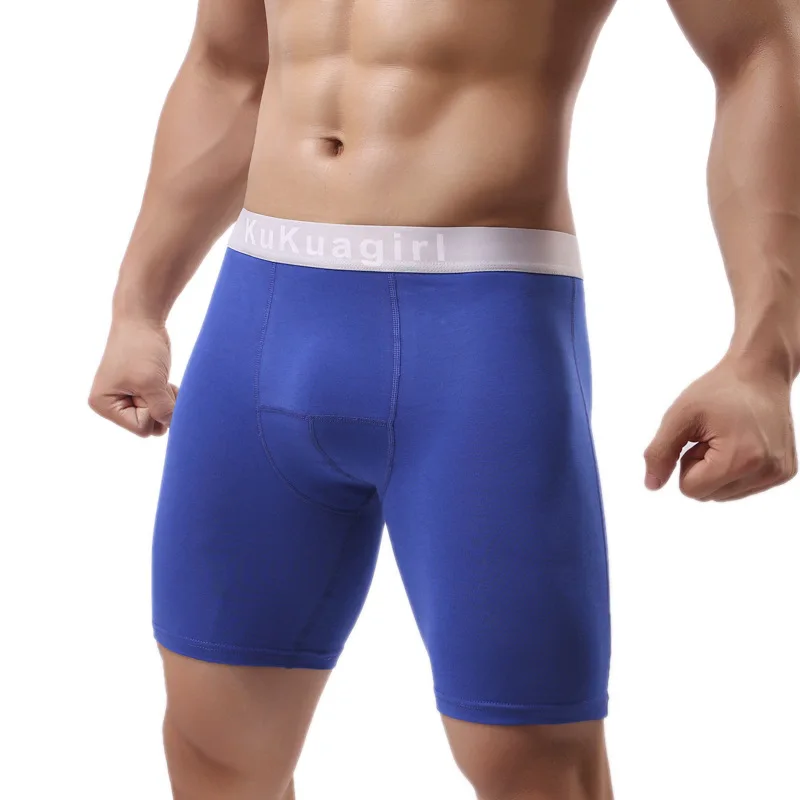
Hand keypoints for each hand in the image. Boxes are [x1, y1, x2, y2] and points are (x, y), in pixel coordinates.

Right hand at [89, 319, 177, 436]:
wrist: (142, 319)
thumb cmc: (140, 349)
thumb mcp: (151, 383)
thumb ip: (163, 410)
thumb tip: (175, 426)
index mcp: (104, 405)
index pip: (141, 428)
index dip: (153, 411)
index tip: (149, 388)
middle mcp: (112, 405)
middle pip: (150, 426)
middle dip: (160, 407)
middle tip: (157, 383)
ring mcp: (128, 398)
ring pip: (158, 417)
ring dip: (167, 401)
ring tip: (161, 380)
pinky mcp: (142, 390)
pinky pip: (161, 406)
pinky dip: (169, 396)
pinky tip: (166, 381)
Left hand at [643, 356, 796, 500]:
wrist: (759, 373)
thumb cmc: (718, 391)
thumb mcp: (679, 416)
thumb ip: (660, 452)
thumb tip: (651, 485)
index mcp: (741, 460)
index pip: (691, 489)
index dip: (687, 462)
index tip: (700, 437)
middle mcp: (766, 472)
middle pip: (707, 495)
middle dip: (702, 468)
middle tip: (713, 435)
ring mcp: (778, 473)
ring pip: (724, 495)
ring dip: (717, 470)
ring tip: (728, 437)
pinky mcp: (784, 472)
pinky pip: (742, 488)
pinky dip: (734, 470)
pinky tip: (742, 442)